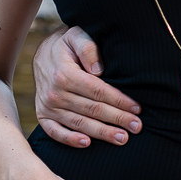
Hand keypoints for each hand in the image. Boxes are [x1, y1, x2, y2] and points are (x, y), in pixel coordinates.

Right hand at [35, 26, 141, 147]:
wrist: (43, 54)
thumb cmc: (67, 45)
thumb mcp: (76, 35)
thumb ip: (88, 48)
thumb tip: (98, 69)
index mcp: (65, 74)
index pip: (98, 91)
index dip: (119, 101)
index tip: (137, 109)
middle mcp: (55, 92)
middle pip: (92, 110)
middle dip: (117, 119)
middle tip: (137, 127)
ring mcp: (48, 106)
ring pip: (79, 123)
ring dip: (101, 133)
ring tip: (122, 139)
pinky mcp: (43, 115)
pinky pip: (54, 132)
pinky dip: (69, 140)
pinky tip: (87, 144)